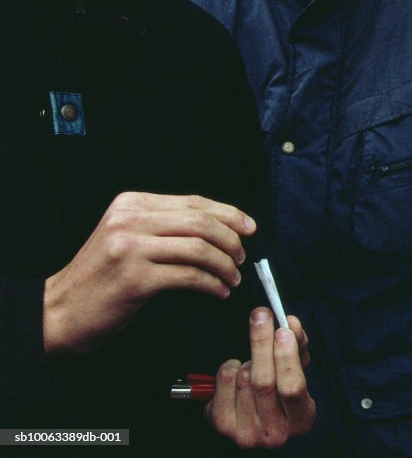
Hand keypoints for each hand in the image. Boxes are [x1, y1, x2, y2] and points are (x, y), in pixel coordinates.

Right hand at [43, 192, 253, 354]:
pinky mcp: (135, 279)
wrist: (58, 311)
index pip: (194, 202)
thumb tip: (220, 226)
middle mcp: (129, 220)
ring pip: (200, 248)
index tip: (249, 228)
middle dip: (231, 240)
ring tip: (231, 279)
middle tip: (241, 258)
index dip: (229, 214)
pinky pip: (190, 277)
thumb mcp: (127, 238)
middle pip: (201, 222)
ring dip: (225, 266)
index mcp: (130, 204)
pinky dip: (212, 284)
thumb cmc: (101, 279)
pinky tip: (218, 292)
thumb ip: (164, 226)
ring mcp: (130, 249)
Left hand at [207, 308, 315, 448]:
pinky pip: (224, 381)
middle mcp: (273, 433)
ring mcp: (245, 432)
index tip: (283, 330)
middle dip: (262, 343)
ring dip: (249, 359)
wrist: (256, 420)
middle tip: (261, 315)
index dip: (287, 357)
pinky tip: (237, 370)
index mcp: (301, 420)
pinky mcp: (222, 424)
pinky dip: (230, 366)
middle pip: (264, 381)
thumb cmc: (280, 391)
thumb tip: (291, 323)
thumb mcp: (298, 370)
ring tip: (254, 362)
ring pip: (244, 378)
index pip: (292, 388)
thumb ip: (298, 346)